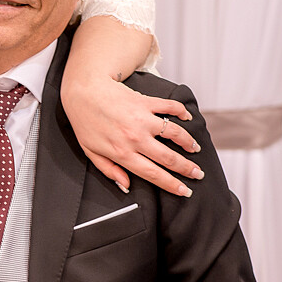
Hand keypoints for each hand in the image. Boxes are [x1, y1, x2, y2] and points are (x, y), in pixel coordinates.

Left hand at [61, 75, 203, 195]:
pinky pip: (170, 107)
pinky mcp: (146, 102)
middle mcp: (135, 138)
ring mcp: (143, 119)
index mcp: (122, 153)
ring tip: (195, 149)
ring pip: (175, 134)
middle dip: (187, 169)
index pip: (153, 174)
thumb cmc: (84, 121)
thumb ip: (109, 170)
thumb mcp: (90, 151)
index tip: (185, 191)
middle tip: (198, 174)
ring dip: (189, 143)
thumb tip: (126, 186)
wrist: (83, 90)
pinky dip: (182, 112)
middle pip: (169, 158)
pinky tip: (187, 118)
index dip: (172, 185)